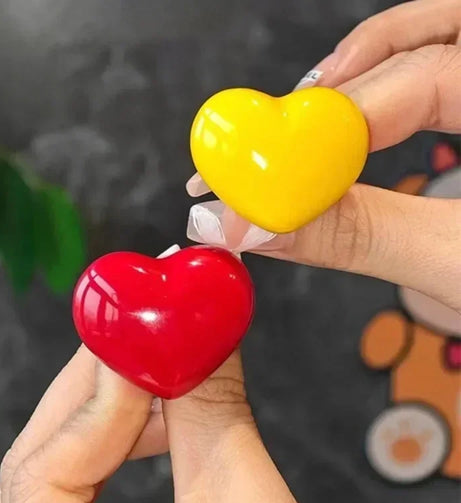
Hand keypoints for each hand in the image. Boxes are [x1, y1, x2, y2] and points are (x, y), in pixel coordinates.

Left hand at [0, 346, 318, 502]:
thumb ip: (219, 421)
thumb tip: (204, 337)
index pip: (43, 484)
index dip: (99, 405)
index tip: (149, 356)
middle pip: (38, 472)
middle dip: (102, 395)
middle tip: (152, 349)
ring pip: (53, 479)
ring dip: (111, 416)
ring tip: (165, 385)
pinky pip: (71, 498)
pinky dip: (113, 447)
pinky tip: (152, 426)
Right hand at [250, 0, 460, 312]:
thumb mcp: (459, 270)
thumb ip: (357, 237)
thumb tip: (263, 225)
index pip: (438, 73)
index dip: (345, 118)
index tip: (279, 167)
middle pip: (439, 31)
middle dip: (353, 74)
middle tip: (290, 124)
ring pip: (442, 40)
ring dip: (370, 70)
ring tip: (314, 114)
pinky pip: (444, 81)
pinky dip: (392, 94)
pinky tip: (357, 127)